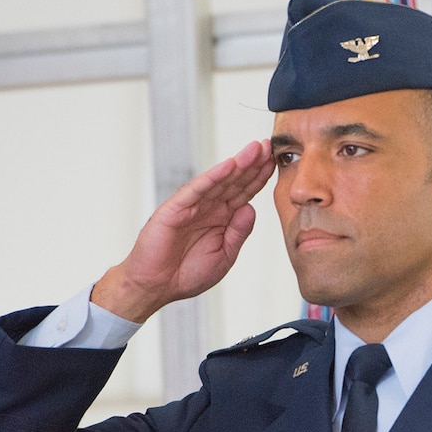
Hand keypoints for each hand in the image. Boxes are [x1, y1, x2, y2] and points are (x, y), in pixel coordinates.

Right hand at [92, 140, 274, 322]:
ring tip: (255, 149)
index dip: (259, 178)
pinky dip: (213, 177)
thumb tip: (251, 208)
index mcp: (222, 218)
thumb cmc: (187, 274)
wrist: (156, 286)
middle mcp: (209, 208)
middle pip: (235, 181)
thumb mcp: (225, 256)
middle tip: (269, 145)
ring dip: (238, 164)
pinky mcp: (177, 208)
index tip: (275, 161)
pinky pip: (198, 189)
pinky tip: (229, 166)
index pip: (244, 193)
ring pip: (219, 181)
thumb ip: (238, 232)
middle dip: (253, 164)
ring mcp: (193, 205)